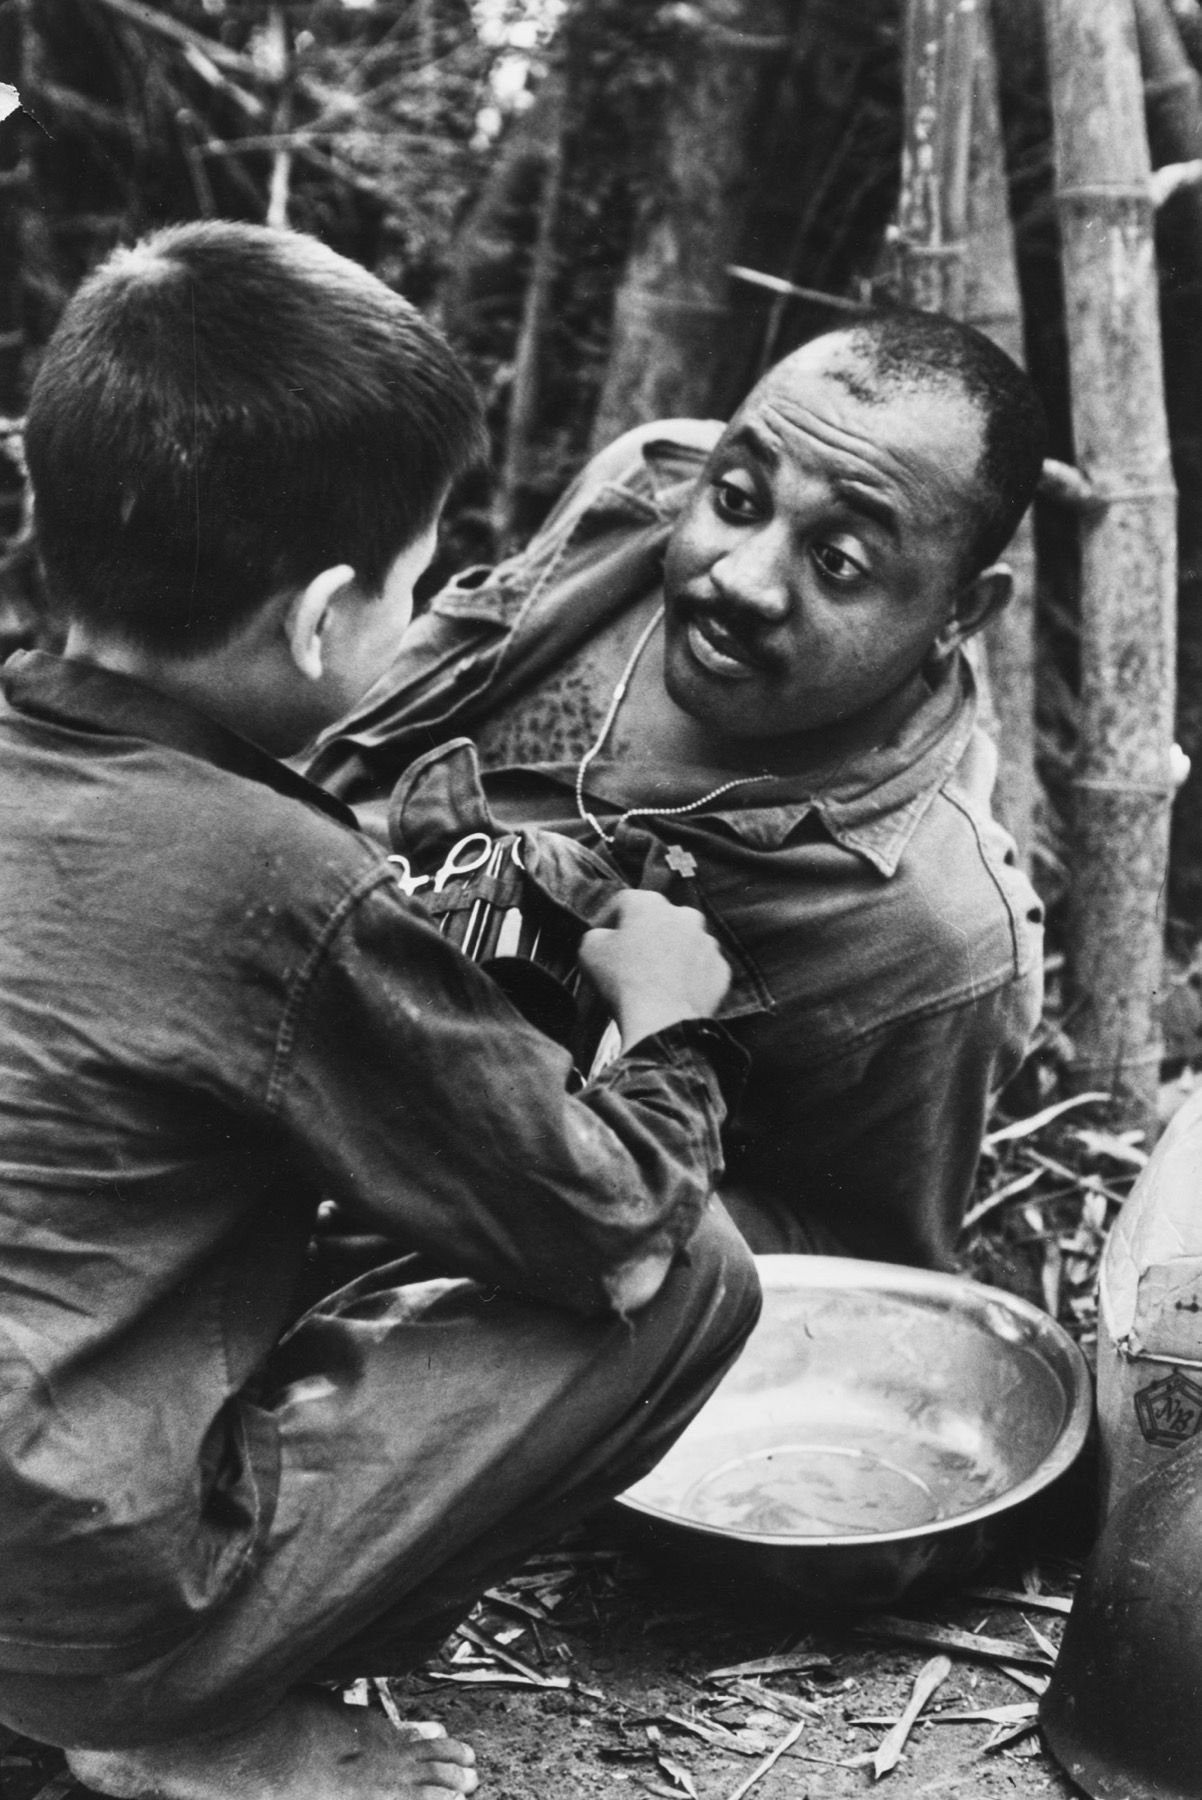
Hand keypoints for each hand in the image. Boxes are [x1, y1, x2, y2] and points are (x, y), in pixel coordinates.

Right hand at [579, 889, 731, 1049]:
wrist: (663, 1022)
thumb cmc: (624, 981)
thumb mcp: (588, 950)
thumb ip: (595, 935)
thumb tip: (604, 938)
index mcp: (650, 903)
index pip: (623, 903)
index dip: (607, 921)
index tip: (601, 940)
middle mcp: (684, 915)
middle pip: (658, 920)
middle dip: (643, 936)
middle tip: (628, 961)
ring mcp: (707, 942)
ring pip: (683, 943)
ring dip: (668, 955)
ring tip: (651, 980)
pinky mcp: (720, 969)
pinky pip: (699, 968)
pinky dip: (687, 977)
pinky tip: (672, 993)